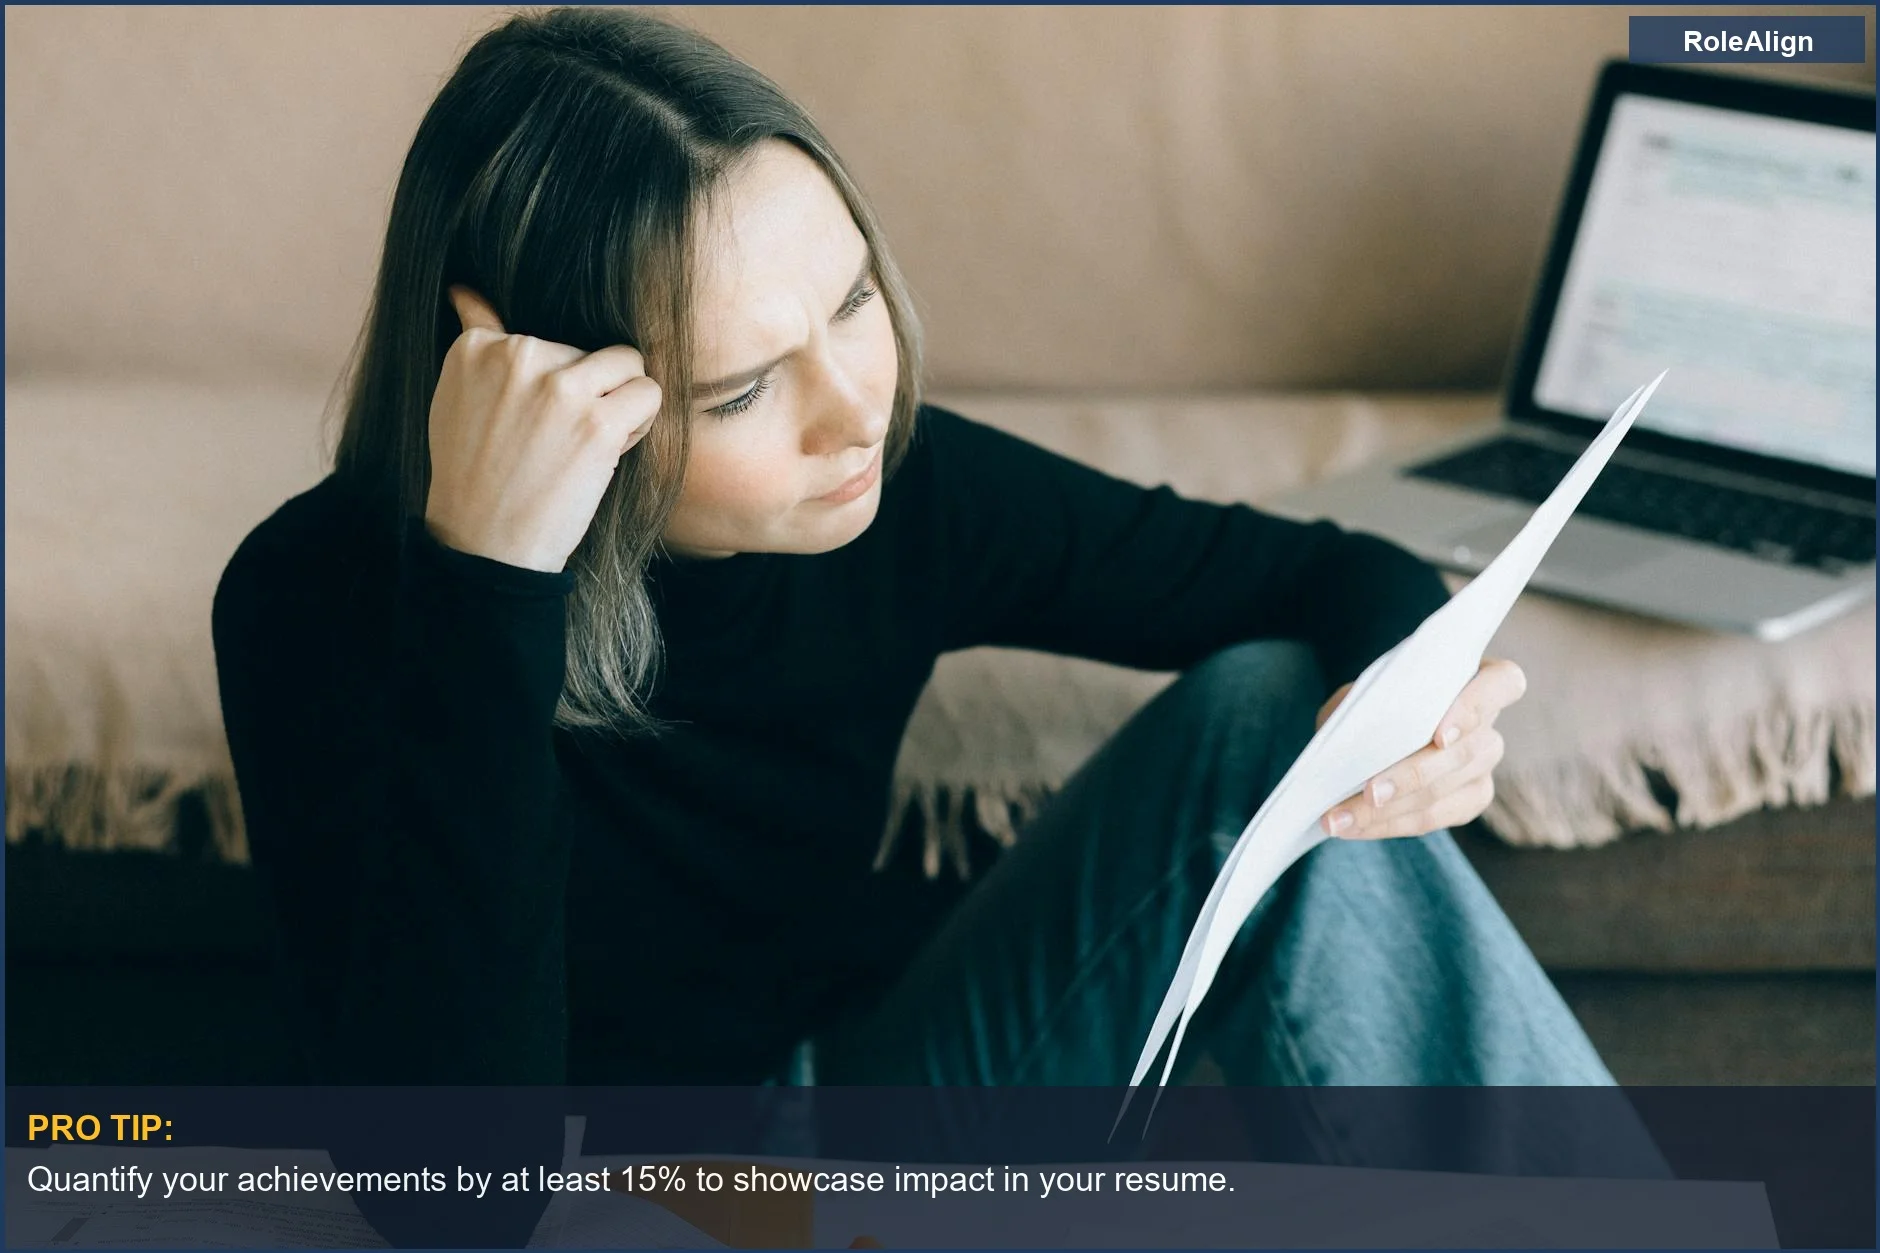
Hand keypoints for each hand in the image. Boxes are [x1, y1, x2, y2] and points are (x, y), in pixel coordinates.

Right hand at [423, 285, 662, 571]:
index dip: (553, 383)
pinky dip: (641, 424)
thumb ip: (476, 344)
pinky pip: (648, 393)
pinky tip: (610, 451)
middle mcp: (517, 356)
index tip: (532, 425)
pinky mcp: (597, 421)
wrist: (485, 543)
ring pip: (627, 362)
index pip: (546, 340)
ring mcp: (558, 387)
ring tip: (590, 441)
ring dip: (621, 401)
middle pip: (588, 350)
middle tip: (560, 442)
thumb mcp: (454, 398)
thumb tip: (466, 291)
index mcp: (476, 346)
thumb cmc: (473, 477)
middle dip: (588, 392)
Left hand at [1313, 657, 1525, 838]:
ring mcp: (1484, 766)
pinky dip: (1388, 824)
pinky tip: (1354, 826)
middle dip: (1412, 777)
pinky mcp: (1470, 800)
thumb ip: (1365, 702)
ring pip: (1444, 793)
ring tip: (1339, 819)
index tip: (1440, 736)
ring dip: (1388, 812)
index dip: (1476, 708)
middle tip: (1368, 793)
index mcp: (1479, 678)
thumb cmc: (1381, 698)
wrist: (1379, 727)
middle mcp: (1490, 725)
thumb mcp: (1368, 689)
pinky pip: (1433, 819)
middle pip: (1465, 753)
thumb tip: (1348, 736)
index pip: (1503, 684)